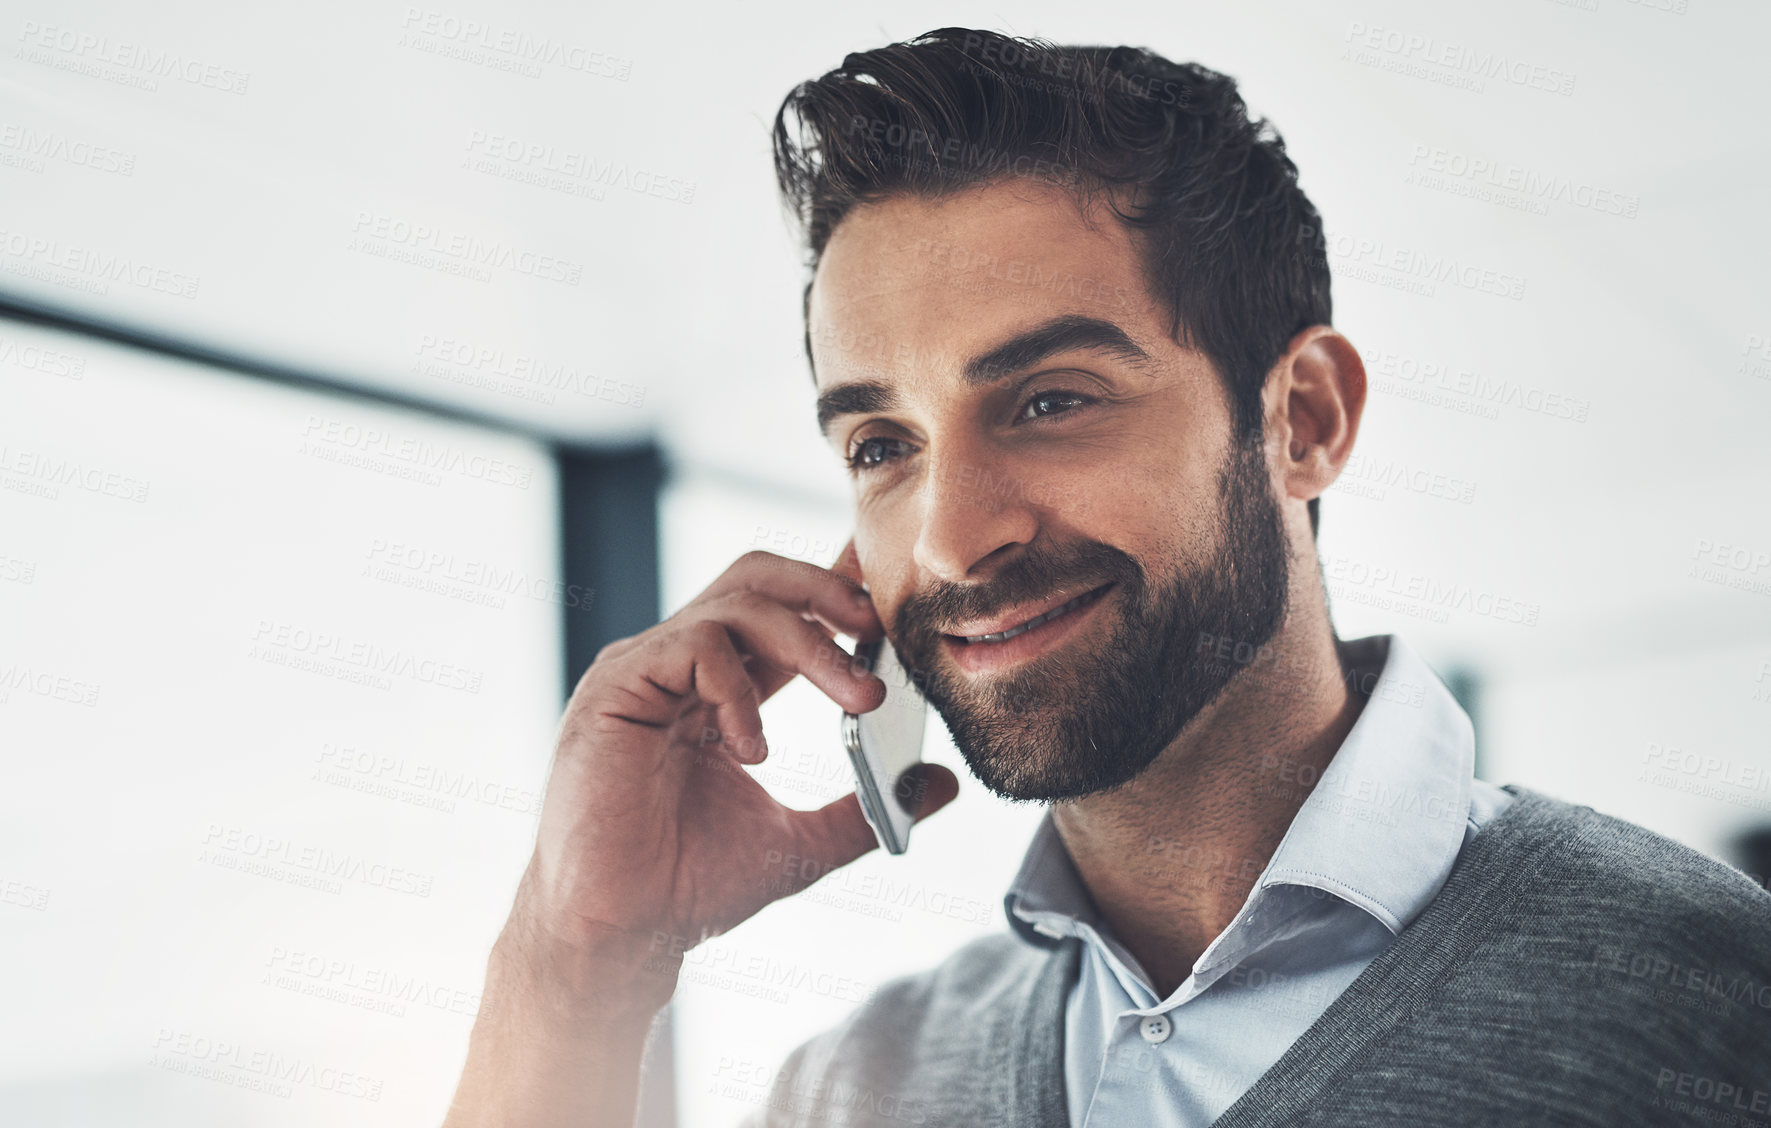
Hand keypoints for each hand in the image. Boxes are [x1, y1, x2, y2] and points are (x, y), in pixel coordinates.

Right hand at [509, 538, 959, 1011]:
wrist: (619, 934)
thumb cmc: (687, 888)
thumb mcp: (800, 843)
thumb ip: (867, 807)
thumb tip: (941, 783)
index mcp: (714, 688)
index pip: (781, 612)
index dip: (836, 593)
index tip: (893, 599)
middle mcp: (676, 665)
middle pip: (758, 579)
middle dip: (827, 589)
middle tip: (882, 628)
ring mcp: (643, 670)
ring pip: (736, 602)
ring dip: (810, 643)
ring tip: (857, 698)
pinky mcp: (615, 688)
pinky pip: (692, 646)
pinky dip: (739, 689)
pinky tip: (751, 749)